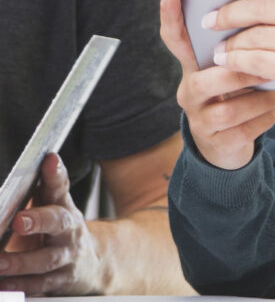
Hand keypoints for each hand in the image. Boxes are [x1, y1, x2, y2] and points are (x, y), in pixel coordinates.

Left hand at [0, 152, 99, 294]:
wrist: (92, 260)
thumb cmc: (60, 231)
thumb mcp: (54, 207)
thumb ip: (43, 189)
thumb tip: (38, 166)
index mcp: (64, 206)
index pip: (60, 185)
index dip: (55, 173)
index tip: (49, 161)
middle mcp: (69, 230)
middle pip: (59, 221)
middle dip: (39, 220)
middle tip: (19, 221)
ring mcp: (67, 257)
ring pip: (47, 260)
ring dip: (21, 262)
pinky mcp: (61, 282)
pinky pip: (40, 286)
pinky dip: (20, 286)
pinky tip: (4, 285)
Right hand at [159, 0, 274, 169]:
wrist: (238, 139)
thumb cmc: (245, 88)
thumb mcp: (243, 59)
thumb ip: (249, 31)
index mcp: (196, 62)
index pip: (176, 37)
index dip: (169, 15)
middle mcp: (190, 87)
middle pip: (208, 74)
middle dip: (245, 68)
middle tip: (274, 60)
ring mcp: (199, 117)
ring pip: (230, 105)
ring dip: (262, 96)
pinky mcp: (215, 142)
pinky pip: (245, 127)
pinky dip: (268, 115)